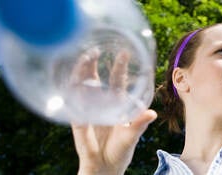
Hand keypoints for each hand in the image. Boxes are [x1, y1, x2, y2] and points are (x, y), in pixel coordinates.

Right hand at [69, 47, 156, 173]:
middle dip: (93, 64)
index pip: (117, 81)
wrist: (105, 169)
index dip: (119, 67)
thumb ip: (139, 124)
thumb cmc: (120, 152)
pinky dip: (69, 94)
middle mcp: (101, 104)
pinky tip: (69, 83)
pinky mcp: (77, 122)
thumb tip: (152, 113)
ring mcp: (87, 111)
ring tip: (82, 59)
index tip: (124, 52)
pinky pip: (72, 105)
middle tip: (93, 50)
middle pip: (95, 79)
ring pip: (81, 88)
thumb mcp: (131, 137)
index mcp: (117, 105)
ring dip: (80, 74)